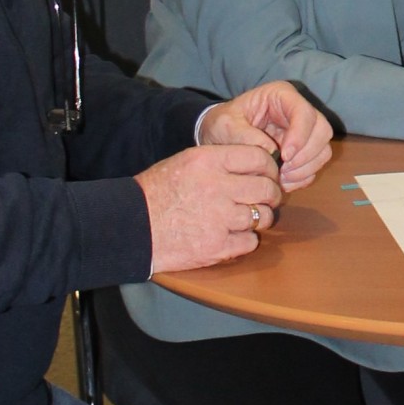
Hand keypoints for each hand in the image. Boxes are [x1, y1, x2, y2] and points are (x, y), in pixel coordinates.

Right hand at [136, 142, 284, 273]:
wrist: (132, 228)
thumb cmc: (157, 193)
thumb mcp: (184, 163)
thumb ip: (220, 162)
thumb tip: (258, 165)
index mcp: (208, 161)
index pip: (258, 157)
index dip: (269, 168)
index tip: (269, 175)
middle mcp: (217, 187)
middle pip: (266, 188)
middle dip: (271, 195)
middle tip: (266, 199)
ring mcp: (219, 219)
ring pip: (262, 217)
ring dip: (259, 219)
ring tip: (246, 218)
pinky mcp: (217, 247)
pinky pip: (251, 242)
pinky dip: (246, 240)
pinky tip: (232, 235)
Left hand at [200, 82, 332, 189]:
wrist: (220, 137)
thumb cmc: (222, 124)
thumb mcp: (225, 125)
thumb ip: (245, 136)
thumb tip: (272, 151)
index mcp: (282, 96)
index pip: (305, 113)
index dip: (300, 135)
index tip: (285, 155)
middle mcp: (298, 111)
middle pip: (322, 131)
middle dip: (306, 155)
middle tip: (284, 170)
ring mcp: (304, 132)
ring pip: (323, 150)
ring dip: (305, 168)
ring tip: (281, 178)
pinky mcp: (303, 151)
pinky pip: (315, 166)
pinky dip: (302, 177)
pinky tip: (283, 182)